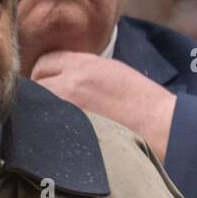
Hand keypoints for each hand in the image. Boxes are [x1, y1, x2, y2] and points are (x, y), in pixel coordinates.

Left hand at [31, 51, 176, 159]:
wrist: (161, 127)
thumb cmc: (144, 103)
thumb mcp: (114, 71)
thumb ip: (84, 71)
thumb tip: (60, 77)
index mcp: (83, 64)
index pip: (44, 62)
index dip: (45, 74)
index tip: (51, 86)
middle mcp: (70, 82)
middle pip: (35, 84)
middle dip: (41, 94)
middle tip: (53, 107)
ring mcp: (67, 108)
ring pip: (36, 107)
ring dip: (42, 113)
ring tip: (58, 122)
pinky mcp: (67, 132)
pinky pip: (44, 128)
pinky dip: (48, 131)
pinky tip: (62, 135)